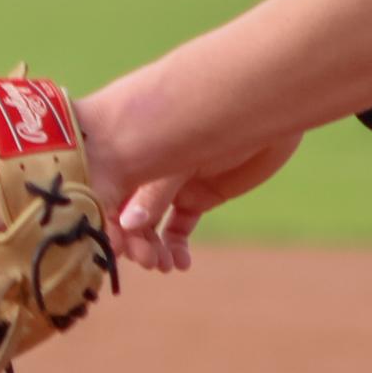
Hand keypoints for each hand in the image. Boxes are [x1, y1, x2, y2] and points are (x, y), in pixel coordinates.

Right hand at [114, 136, 300, 272]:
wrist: (265, 107)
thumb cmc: (219, 118)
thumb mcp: (182, 155)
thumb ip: (155, 191)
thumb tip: (126, 226)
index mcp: (132, 151)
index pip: (106, 193)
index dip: (106, 222)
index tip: (113, 250)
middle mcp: (147, 168)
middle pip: (126, 213)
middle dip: (133, 240)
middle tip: (148, 261)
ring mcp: (172, 183)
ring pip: (151, 225)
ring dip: (152, 248)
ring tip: (165, 265)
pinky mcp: (199, 195)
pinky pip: (178, 227)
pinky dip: (175, 247)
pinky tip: (181, 262)